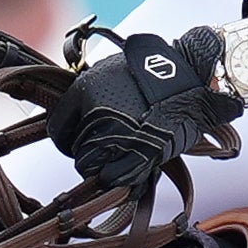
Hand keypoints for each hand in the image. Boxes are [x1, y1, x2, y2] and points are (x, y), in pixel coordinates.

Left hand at [56, 23, 247, 182]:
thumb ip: (86, 94)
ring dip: (101, 167)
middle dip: (86, 154)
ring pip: (93, 168)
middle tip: (102, 148)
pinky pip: (116, 177)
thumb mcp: (108, 70)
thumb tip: (72, 116)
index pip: (58, 129)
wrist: (190, 77)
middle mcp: (97, 114)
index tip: (76, 139)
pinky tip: (125, 169)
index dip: (67, 137)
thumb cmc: (150, 72)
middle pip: (76, 152)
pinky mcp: (141, 152)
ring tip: (116, 157)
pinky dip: (118, 178)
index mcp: (85, 91)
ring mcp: (119, 135)